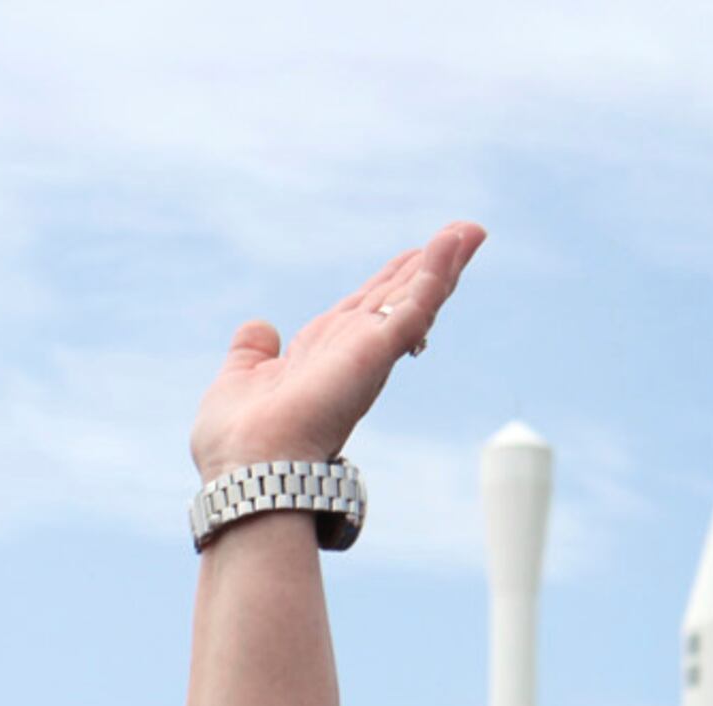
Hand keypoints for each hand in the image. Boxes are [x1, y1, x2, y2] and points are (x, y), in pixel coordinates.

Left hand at [188, 226, 483, 479]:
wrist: (250, 468)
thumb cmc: (239, 444)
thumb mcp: (240, 380)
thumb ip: (251, 351)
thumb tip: (260, 328)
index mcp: (324, 353)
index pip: (366, 308)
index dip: (392, 281)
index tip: (414, 255)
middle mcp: (352, 351)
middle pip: (400, 298)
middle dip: (431, 267)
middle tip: (464, 233)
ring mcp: (368, 352)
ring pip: (416, 298)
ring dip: (445, 263)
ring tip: (473, 230)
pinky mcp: (377, 352)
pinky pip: (414, 305)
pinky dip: (436, 273)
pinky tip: (454, 242)